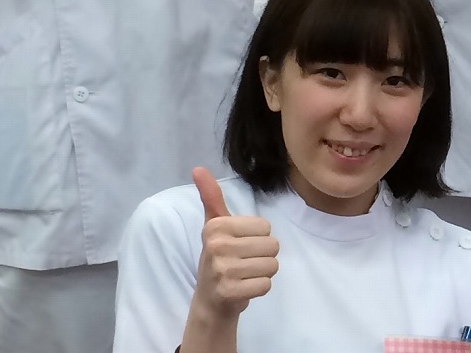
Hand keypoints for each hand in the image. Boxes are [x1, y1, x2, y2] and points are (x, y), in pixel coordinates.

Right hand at [190, 167, 279, 321]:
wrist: (209, 301)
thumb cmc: (218, 257)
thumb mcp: (215, 226)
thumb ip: (212, 197)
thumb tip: (198, 168)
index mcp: (216, 226)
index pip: (266, 226)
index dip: (258, 237)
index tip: (240, 245)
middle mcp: (217, 246)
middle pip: (272, 245)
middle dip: (263, 256)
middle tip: (243, 263)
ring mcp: (222, 270)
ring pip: (272, 265)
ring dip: (263, 272)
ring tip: (244, 275)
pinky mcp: (229, 292)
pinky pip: (266, 284)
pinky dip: (260, 287)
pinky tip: (244, 288)